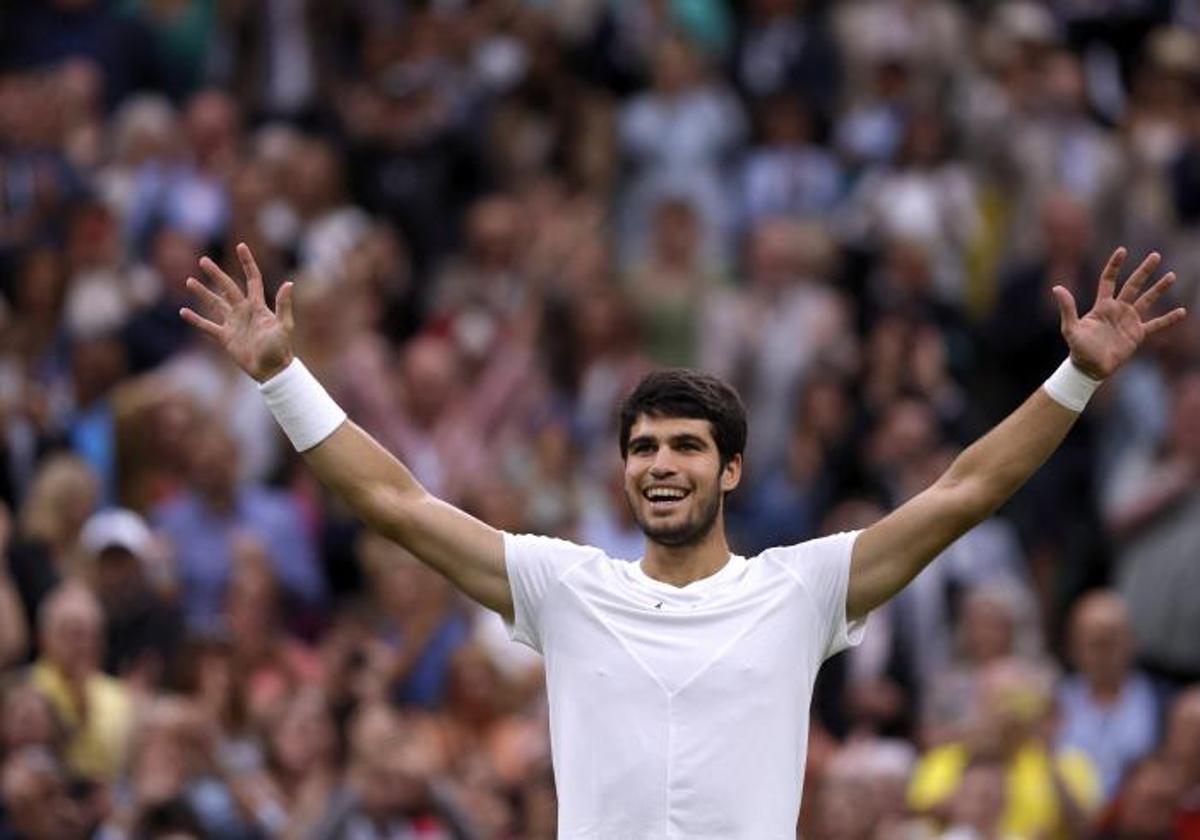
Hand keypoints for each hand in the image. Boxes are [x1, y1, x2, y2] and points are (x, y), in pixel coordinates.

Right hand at [180, 243, 295, 381]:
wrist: (271, 370)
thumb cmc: (280, 349)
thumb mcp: (284, 326)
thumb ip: (284, 305)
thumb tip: (289, 283)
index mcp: (258, 306)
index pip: (252, 279)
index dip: (247, 263)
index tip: (241, 246)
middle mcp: (244, 311)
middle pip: (227, 288)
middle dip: (216, 274)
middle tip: (203, 260)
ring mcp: (233, 323)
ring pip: (214, 304)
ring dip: (202, 293)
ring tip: (189, 281)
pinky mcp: (225, 338)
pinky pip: (207, 326)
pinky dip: (196, 320)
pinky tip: (183, 312)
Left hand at [1052, 248, 1186, 378]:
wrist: (1090, 368)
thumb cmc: (1078, 348)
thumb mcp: (1071, 328)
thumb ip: (1067, 308)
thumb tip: (1056, 287)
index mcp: (1102, 306)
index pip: (1109, 280)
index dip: (1115, 266)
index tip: (1122, 251)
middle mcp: (1117, 309)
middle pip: (1133, 285)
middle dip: (1144, 271)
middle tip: (1155, 255)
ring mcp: (1129, 321)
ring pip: (1147, 300)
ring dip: (1159, 289)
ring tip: (1171, 275)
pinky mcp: (1137, 334)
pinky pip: (1156, 324)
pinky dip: (1168, 319)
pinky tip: (1181, 311)